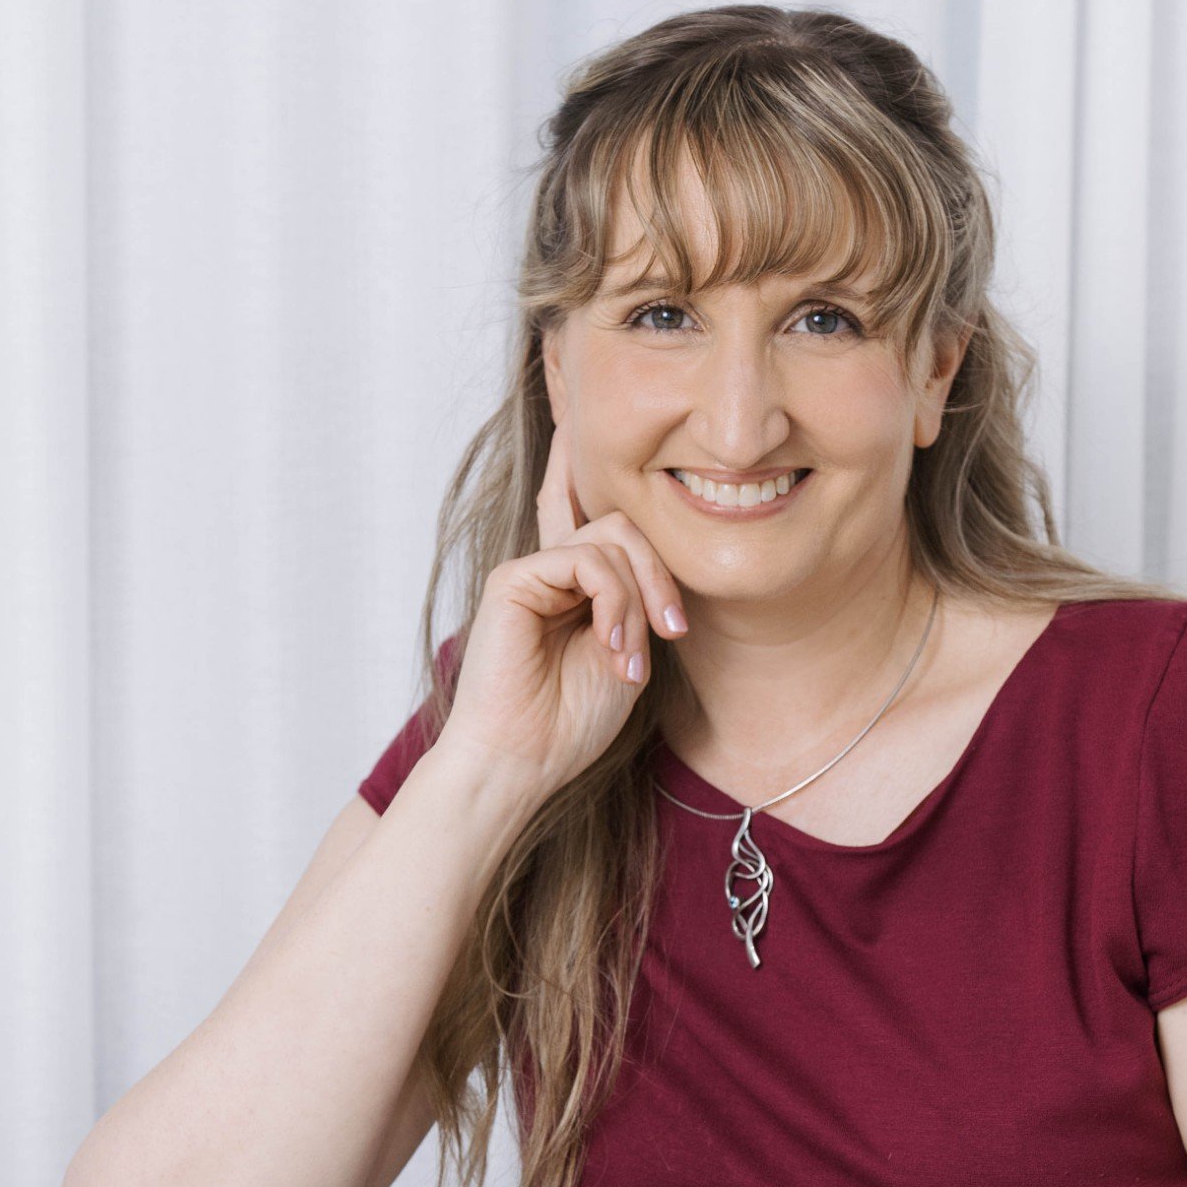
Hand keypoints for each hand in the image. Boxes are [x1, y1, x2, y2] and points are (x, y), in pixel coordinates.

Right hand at [434, 420, 691, 801]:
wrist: (522, 761)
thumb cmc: (570, 724)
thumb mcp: (626, 658)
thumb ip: (636, 606)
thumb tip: (646, 569)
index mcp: (573, 589)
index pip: (584, 514)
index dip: (580, 467)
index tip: (579, 425)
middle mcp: (550, 571)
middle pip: (622, 524)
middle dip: (660, 572)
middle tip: (673, 628)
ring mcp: (531, 573)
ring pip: (612, 538)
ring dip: (638, 597)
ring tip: (630, 657)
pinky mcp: (513, 579)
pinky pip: (585, 559)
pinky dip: (612, 601)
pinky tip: (611, 646)